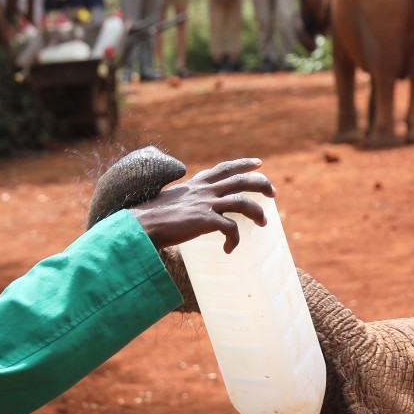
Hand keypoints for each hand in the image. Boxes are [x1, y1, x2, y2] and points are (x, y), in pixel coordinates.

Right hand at [129, 157, 273, 252]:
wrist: (140, 225)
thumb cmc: (152, 217)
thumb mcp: (174, 200)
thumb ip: (187, 200)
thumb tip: (193, 210)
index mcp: (197, 184)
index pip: (225, 167)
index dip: (244, 164)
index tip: (259, 164)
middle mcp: (205, 190)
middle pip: (242, 180)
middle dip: (261, 184)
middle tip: (273, 193)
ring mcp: (206, 204)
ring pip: (243, 202)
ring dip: (257, 212)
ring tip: (263, 223)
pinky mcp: (204, 221)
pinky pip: (230, 229)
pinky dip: (234, 239)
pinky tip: (229, 249)